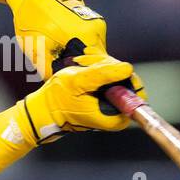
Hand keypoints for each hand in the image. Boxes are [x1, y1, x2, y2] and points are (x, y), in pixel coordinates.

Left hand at [5, 0, 107, 79]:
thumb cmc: (31, 21)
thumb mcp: (38, 53)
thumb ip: (54, 72)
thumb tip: (65, 85)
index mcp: (87, 35)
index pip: (98, 66)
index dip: (88, 77)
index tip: (78, 84)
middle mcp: (96, 26)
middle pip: (96, 58)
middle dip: (81, 67)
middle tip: (65, 72)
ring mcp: (94, 19)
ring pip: (91, 48)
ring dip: (78, 55)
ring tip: (60, 56)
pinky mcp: (88, 16)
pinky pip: (87, 38)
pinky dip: (77, 44)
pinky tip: (61, 43)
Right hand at [14, 50, 145, 145]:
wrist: (43, 109)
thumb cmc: (57, 99)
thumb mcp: (79, 82)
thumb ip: (103, 75)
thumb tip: (127, 68)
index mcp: (117, 116)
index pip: (136, 90)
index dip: (122, 73)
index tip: (105, 66)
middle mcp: (117, 113)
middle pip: (126, 81)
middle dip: (108, 67)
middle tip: (88, 63)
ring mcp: (110, 106)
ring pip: (116, 78)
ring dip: (100, 67)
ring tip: (82, 64)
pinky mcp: (103, 100)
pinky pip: (108, 80)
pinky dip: (96, 71)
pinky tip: (83, 67)